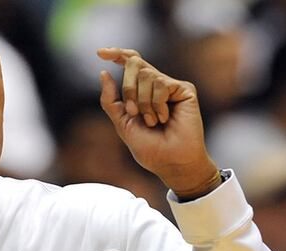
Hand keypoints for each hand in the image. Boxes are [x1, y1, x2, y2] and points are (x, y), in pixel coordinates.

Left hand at [97, 47, 219, 199]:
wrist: (171, 162)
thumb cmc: (150, 148)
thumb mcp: (122, 123)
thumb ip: (111, 100)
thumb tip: (103, 72)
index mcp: (141, 91)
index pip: (130, 64)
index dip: (117, 54)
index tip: (100, 52)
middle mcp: (156, 85)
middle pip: (135, 64)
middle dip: (128, 88)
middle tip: (133, 112)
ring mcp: (171, 86)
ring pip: (147, 74)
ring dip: (143, 102)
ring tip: (152, 121)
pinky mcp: (185, 89)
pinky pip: (161, 83)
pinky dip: (157, 104)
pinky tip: (165, 118)